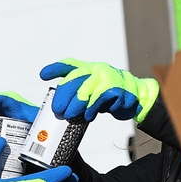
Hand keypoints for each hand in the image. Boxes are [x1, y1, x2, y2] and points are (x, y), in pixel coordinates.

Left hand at [40, 58, 158, 122]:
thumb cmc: (109, 93)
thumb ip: (77, 90)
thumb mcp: (92, 89)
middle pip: (76, 79)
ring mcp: (108, 78)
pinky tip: (88, 115)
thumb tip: (57, 104)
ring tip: (70, 115)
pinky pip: (100, 100)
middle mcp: (97, 69)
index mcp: (89, 68)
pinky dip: (92, 109)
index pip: (69, 65)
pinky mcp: (117, 90)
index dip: (55, 69)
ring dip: (76, 104)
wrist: (137, 96)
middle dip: (64, 96)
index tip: (43, 75)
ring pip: (87, 90)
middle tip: (58, 110)